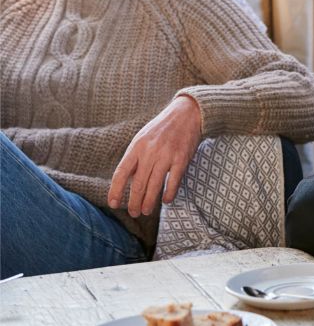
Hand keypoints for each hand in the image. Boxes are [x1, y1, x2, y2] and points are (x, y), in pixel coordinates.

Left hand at [107, 95, 202, 216]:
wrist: (187, 113)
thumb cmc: (162, 128)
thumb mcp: (142, 138)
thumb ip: (135, 158)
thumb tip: (125, 181)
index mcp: (137, 147)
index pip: (121, 173)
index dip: (115, 190)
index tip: (114, 204)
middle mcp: (150, 152)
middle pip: (138, 184)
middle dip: (134, 202)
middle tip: (133, 213)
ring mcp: (167, 156)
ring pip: (154, 185)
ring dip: (149, 202)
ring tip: (145, 211)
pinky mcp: (182, 159)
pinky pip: (173, 181)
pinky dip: (169, 193)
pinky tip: (166, 200)